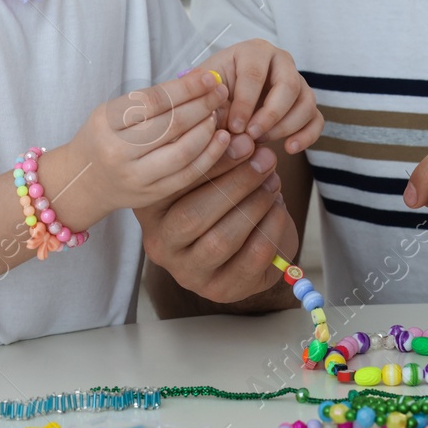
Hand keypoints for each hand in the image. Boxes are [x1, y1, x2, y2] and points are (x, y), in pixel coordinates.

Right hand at [54, 70, 233, 227]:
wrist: (83, 182)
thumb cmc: (104, 138)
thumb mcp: (113, 112)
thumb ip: (152, 98)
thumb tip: (198, 78)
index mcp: (106, 123)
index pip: (153, 101)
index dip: (186, 88)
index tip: (209, 77)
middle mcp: (118, 151)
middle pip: (171, 124)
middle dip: (202, 104)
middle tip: (221, 91)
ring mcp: (135, 177)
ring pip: (183, 151)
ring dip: (208, 128)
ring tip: (217, 113)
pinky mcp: (151, 195)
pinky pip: (188, 174)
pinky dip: (210, 154)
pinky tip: (221, 138)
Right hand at [135, 144, 297, 304]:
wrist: (249, 235)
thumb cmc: (224, 192)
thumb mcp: (217, 167)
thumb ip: (222, 149)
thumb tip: (243, 138)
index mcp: (149, 208)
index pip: (173, 184)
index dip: (210, 159)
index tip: (241, 138)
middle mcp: (160, 245)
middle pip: (192, 216)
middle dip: (237, 183)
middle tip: (265, 159)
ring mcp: (189, 273)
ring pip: (220, 241)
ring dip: (255, 205)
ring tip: (273, 183)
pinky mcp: (222, 289)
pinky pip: (250, 258)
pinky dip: (271, 227)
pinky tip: (278, 208)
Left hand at [202, 39, 322, 159]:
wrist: (220, 100)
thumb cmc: (212, 94)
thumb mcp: (205, 97)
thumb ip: (215, 114)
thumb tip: (239, 138)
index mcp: (253, 52)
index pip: (255, 74)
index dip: (245, 103)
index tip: (234, 127)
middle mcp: (281, 61)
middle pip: (289, 84)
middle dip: (271, 115)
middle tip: (252, 135)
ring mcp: (297, 81)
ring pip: (307, 102)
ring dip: (286, 126)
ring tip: (261, 141)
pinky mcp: (305, 103)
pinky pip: (316, 119)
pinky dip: (307, 136)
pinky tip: (289, 148)